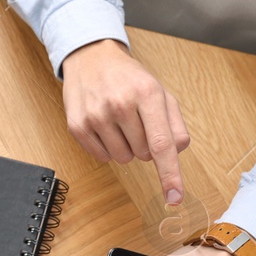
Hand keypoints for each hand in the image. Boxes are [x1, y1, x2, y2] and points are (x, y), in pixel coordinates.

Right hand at [61, 39, 189, 203]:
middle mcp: (120, 104)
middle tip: (136, 120)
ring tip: (119, 122)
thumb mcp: (160, 93)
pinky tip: (104, 126)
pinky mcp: (78, 126)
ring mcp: (96, 116)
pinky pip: (102, 158)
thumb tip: (177, 151)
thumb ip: (174, 124)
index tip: (175, 197)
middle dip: (145, 144)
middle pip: (144, 155)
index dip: (170, 174)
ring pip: (123, 159)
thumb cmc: (129, 79)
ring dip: (126, 147)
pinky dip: (107, 147)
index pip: (162, 144)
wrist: (91, 59)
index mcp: (147, 93)